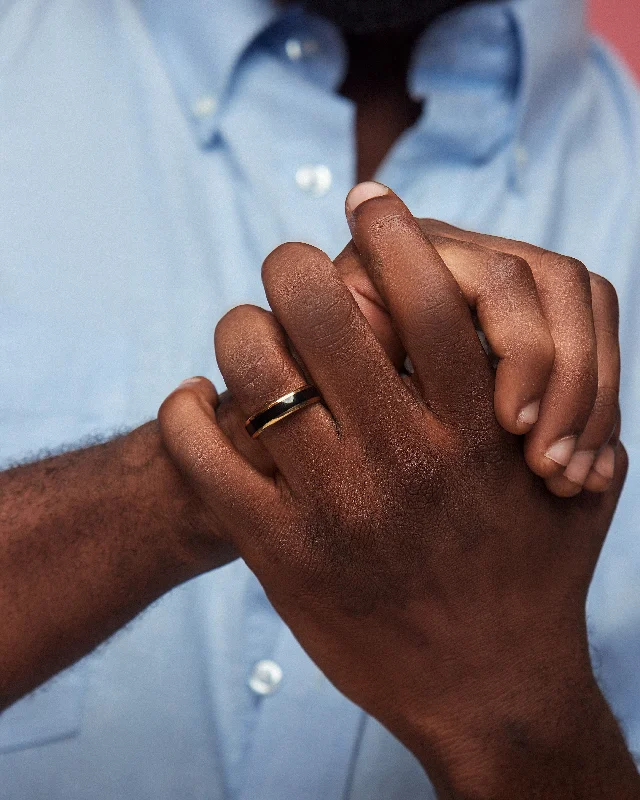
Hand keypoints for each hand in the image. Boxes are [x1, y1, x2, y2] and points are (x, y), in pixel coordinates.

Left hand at [160, 190, 635, 795]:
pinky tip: (197, 403)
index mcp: (477, 431)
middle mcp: (405, 459)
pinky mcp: (279, 555)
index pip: (432, 293)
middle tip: (289, 264)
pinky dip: (186, 411)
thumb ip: (571, 411)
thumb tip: (553, 345)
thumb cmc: (534, 578)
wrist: (486, 691)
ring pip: (255, 369)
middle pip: (323, 309)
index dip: (394, 229)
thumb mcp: (577, 489)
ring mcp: (336, 507)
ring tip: (246, 333)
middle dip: (295, 264)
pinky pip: (204, 454)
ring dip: (239, 330)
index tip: (369, 200)